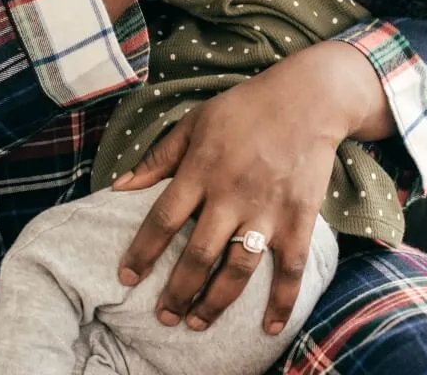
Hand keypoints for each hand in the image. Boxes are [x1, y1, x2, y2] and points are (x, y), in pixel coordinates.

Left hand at [111, 42, 392, 333]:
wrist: (307, 98)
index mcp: (201, 170)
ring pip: (237, 269)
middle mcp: (231, 195)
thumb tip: (119, 187)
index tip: (126, 277)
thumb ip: (158, 158)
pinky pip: (290, 268)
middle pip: (198, 255)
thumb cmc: (244, 108)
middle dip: (176, 292)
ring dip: (215, 302)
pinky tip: (268, 327)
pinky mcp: (298, 218)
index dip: (142, 252)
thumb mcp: (194, 122)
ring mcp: (267, 210)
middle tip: (163, 317)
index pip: (163, 220)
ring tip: (196, 323)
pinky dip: (281, 301)